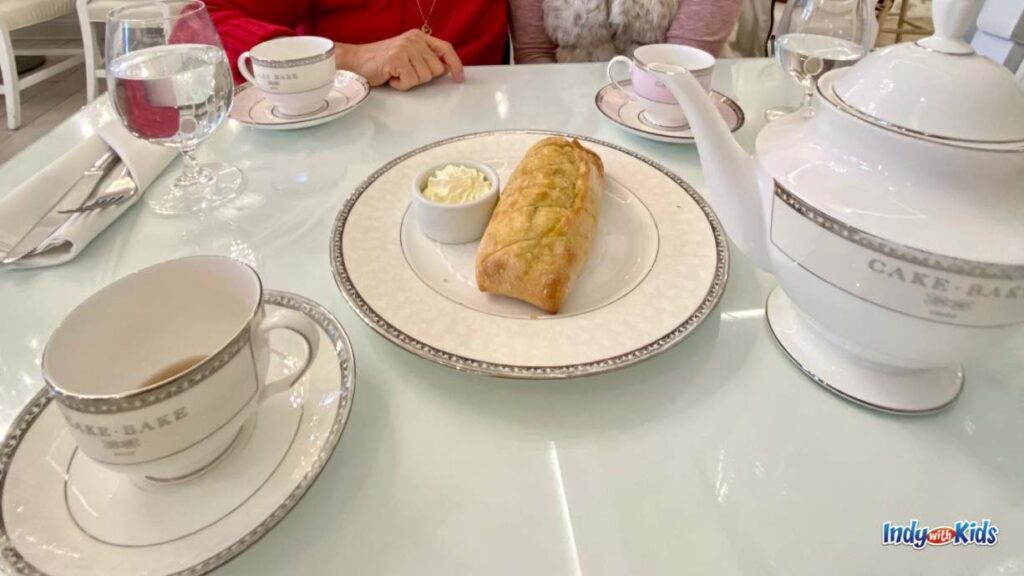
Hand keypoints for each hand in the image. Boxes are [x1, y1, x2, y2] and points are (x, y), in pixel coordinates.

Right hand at [336, 30, 464, 90]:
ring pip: (425, 77)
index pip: (446, 48)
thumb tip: (446, 69)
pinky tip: (391, 78)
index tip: (459, 78)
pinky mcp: (397, 59)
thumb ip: (426, 59)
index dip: (455, 64)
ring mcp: (405, 48)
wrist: (356, 61)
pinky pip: (411, 81)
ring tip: (396, 74)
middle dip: (423, 77)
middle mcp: (413, 39)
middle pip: (436, 69)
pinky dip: (401, 85)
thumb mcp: (408, 56)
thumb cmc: (382, 62)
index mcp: (418, 37)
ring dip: (410, 82)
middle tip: (406, 73)